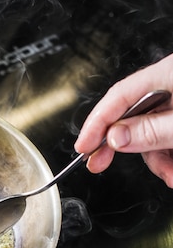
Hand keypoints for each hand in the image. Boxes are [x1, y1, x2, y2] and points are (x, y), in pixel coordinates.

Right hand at [74, 54, 172, 185]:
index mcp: (167, 73)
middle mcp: (170, 85)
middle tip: (98, 164)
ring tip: (169, 174)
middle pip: (133, 118)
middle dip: (122, 147)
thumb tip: (116, 138)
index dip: (96, 123)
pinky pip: (167, 137)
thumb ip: (151, 131)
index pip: (118, 97)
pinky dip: (168, 156)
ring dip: (156, 160)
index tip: (83, 147)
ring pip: (152, 133)